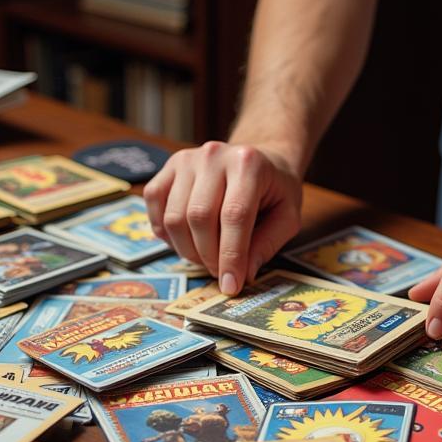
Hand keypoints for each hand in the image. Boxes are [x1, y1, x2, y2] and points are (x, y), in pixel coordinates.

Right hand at [144, 141, 302, 294]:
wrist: (259, 158)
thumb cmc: (275, 190)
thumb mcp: (287, 216)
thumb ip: (266, 244)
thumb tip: (242, 275)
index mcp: (248, 164)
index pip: (234, 215)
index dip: (230, 256)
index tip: (230, 285)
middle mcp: (214, 156)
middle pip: (199, 217)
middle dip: (208, 256)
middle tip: (219, 272)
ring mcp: (187, 159)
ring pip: (174, 216)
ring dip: (187, 249)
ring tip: (206, 257)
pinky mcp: (169, 166)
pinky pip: (154, 203)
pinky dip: (166, 231)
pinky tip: (186, 240)